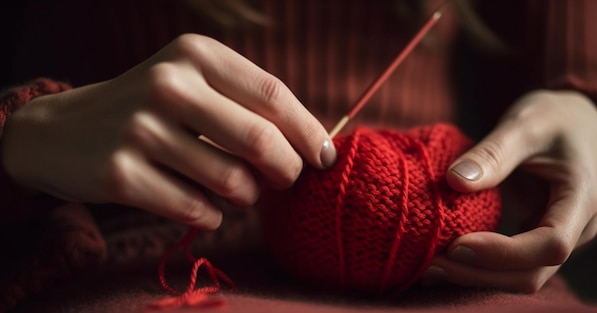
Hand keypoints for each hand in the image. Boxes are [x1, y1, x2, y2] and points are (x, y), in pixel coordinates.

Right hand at [0, 34, 335, 229]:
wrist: (62, 131)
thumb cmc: (151, 110)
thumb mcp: (195, 85)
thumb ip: (250, 107)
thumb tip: (317, 147)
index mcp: (196, 55)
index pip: (274, 96)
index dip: (309, 133)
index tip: (325, 159)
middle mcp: (169, 85)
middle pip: (262, 141)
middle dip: (287, 171)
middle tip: (285, 181)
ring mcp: (141, 129)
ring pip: (233, 183)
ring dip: (246, 197)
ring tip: (234, 189)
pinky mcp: (120, 174)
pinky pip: (197, 210)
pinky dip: (211, 216)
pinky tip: (202, 206)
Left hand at [424, 90, 596, 291]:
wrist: (574, 121)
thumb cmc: (553, 118)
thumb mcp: (525, 124)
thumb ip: (493, 153)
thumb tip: (454, 180)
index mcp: (580, 199)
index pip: (550, 245)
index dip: (503, 252)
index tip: (456, 244)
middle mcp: (574, 228)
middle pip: (531, 273)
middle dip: (480, 274)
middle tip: (430, 265)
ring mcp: (554, 236)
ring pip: (519, 276)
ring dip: (476, 277)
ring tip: (429, 268)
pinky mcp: (534, 237)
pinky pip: (510, 264)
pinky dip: (478, 267)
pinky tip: (444, 259)